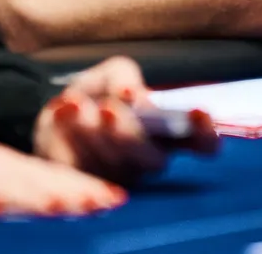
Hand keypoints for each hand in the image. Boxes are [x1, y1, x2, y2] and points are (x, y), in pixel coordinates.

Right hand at [0, 115, 124, 217]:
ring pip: (2, 183)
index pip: (50, 176)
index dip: (83, 187)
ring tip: (63, 204)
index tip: (118, 198)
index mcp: (1, 165)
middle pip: (36, 179)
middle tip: (108, 200)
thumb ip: (13, 192)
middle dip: (73, 190)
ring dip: (33, 194)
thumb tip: (56, 207)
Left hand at [34, 57, 218, 185]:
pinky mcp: (82, 188)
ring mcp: (118, 179)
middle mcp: (148, 160)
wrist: (56, 114)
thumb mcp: (113, 73)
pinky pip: (79, 170)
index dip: (206, 134)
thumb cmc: (98, 93)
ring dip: (94, 133)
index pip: (202, 144)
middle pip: (154, 160)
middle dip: (131, 135)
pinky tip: (64, 113)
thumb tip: (131, 95)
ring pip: (114, 165)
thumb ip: (124, 77)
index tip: (198, 113)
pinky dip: (69, 137)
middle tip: (109, 110)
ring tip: (77, 105)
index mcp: (168, 134)